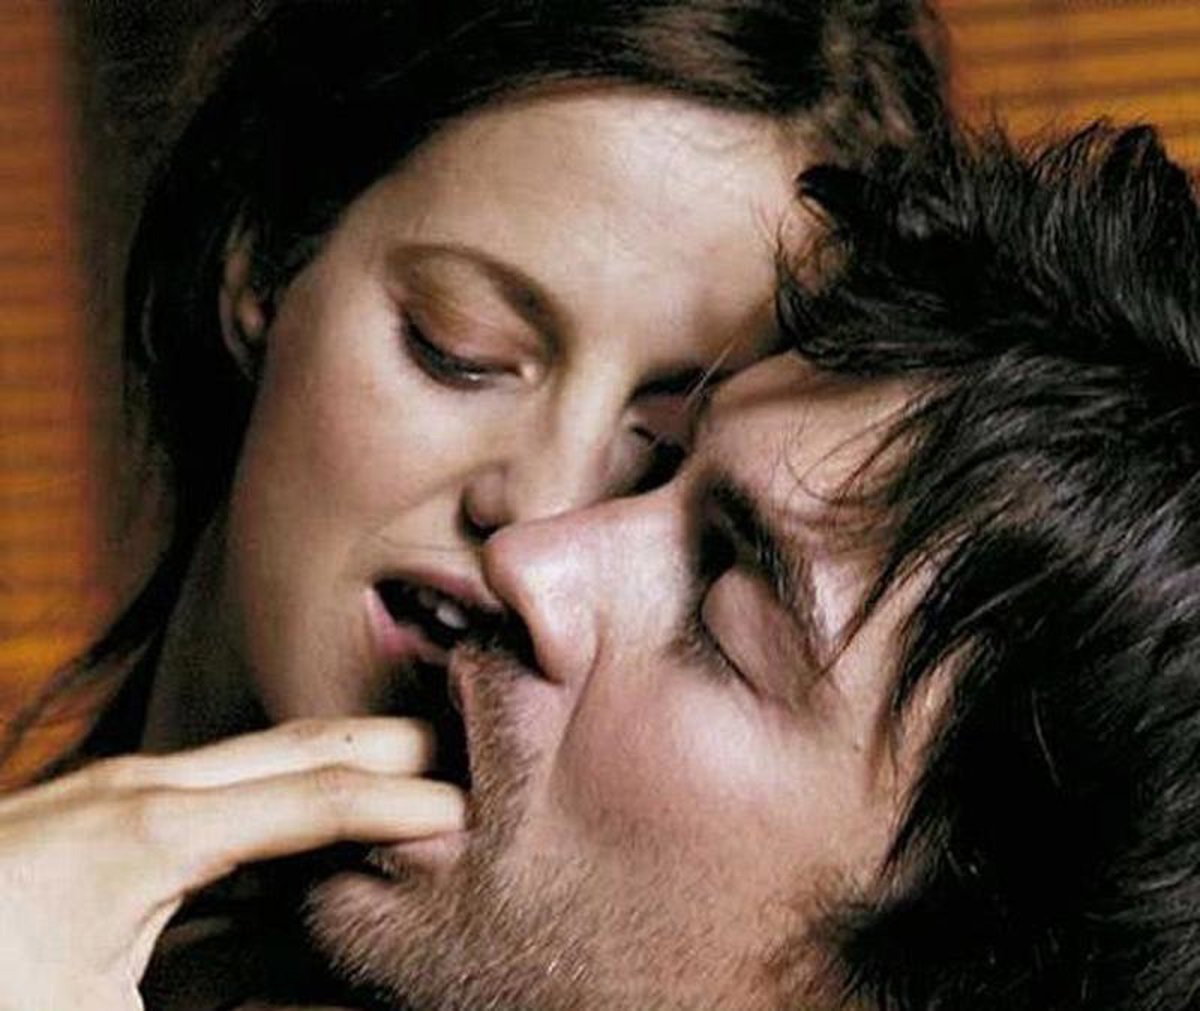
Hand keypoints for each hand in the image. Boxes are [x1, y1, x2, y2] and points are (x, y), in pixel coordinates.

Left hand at [0, 718, 462, 1010]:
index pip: (317, 796)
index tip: (477, 812)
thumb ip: (249, 1003)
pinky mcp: (97, 821)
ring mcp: (114, 798)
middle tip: (473, 750)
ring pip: (260, 761)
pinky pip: (218, 796)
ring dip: (342, 766)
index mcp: (152, 832)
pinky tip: (311, 837)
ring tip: (415, 780)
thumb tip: (332, 998)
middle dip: (392, 742)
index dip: (405, 801)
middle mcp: (140, 792)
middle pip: (299, 743)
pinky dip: (283, 803)